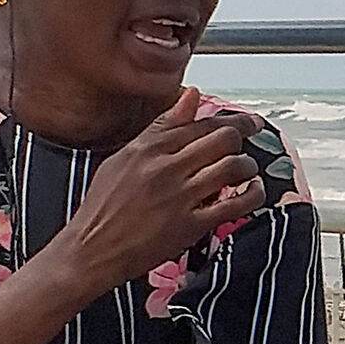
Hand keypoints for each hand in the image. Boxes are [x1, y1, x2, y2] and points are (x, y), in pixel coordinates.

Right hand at [44, 87, 264, 300]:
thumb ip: (162, 126)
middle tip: (251, 141)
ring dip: (247, 166)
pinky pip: (234, 205)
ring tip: (247, 169)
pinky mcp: (190, 225)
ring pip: (231, 167)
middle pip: (221, 139)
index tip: (248, 122)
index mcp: (148, 148)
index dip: (232, 120)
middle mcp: (165, 168)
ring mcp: (179, 197)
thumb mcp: (125, 157)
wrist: (91, 249)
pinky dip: (252, 195)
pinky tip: (253, 191)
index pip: (201, 123)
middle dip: (243, 137)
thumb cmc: (105, 205)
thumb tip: (191, 94)